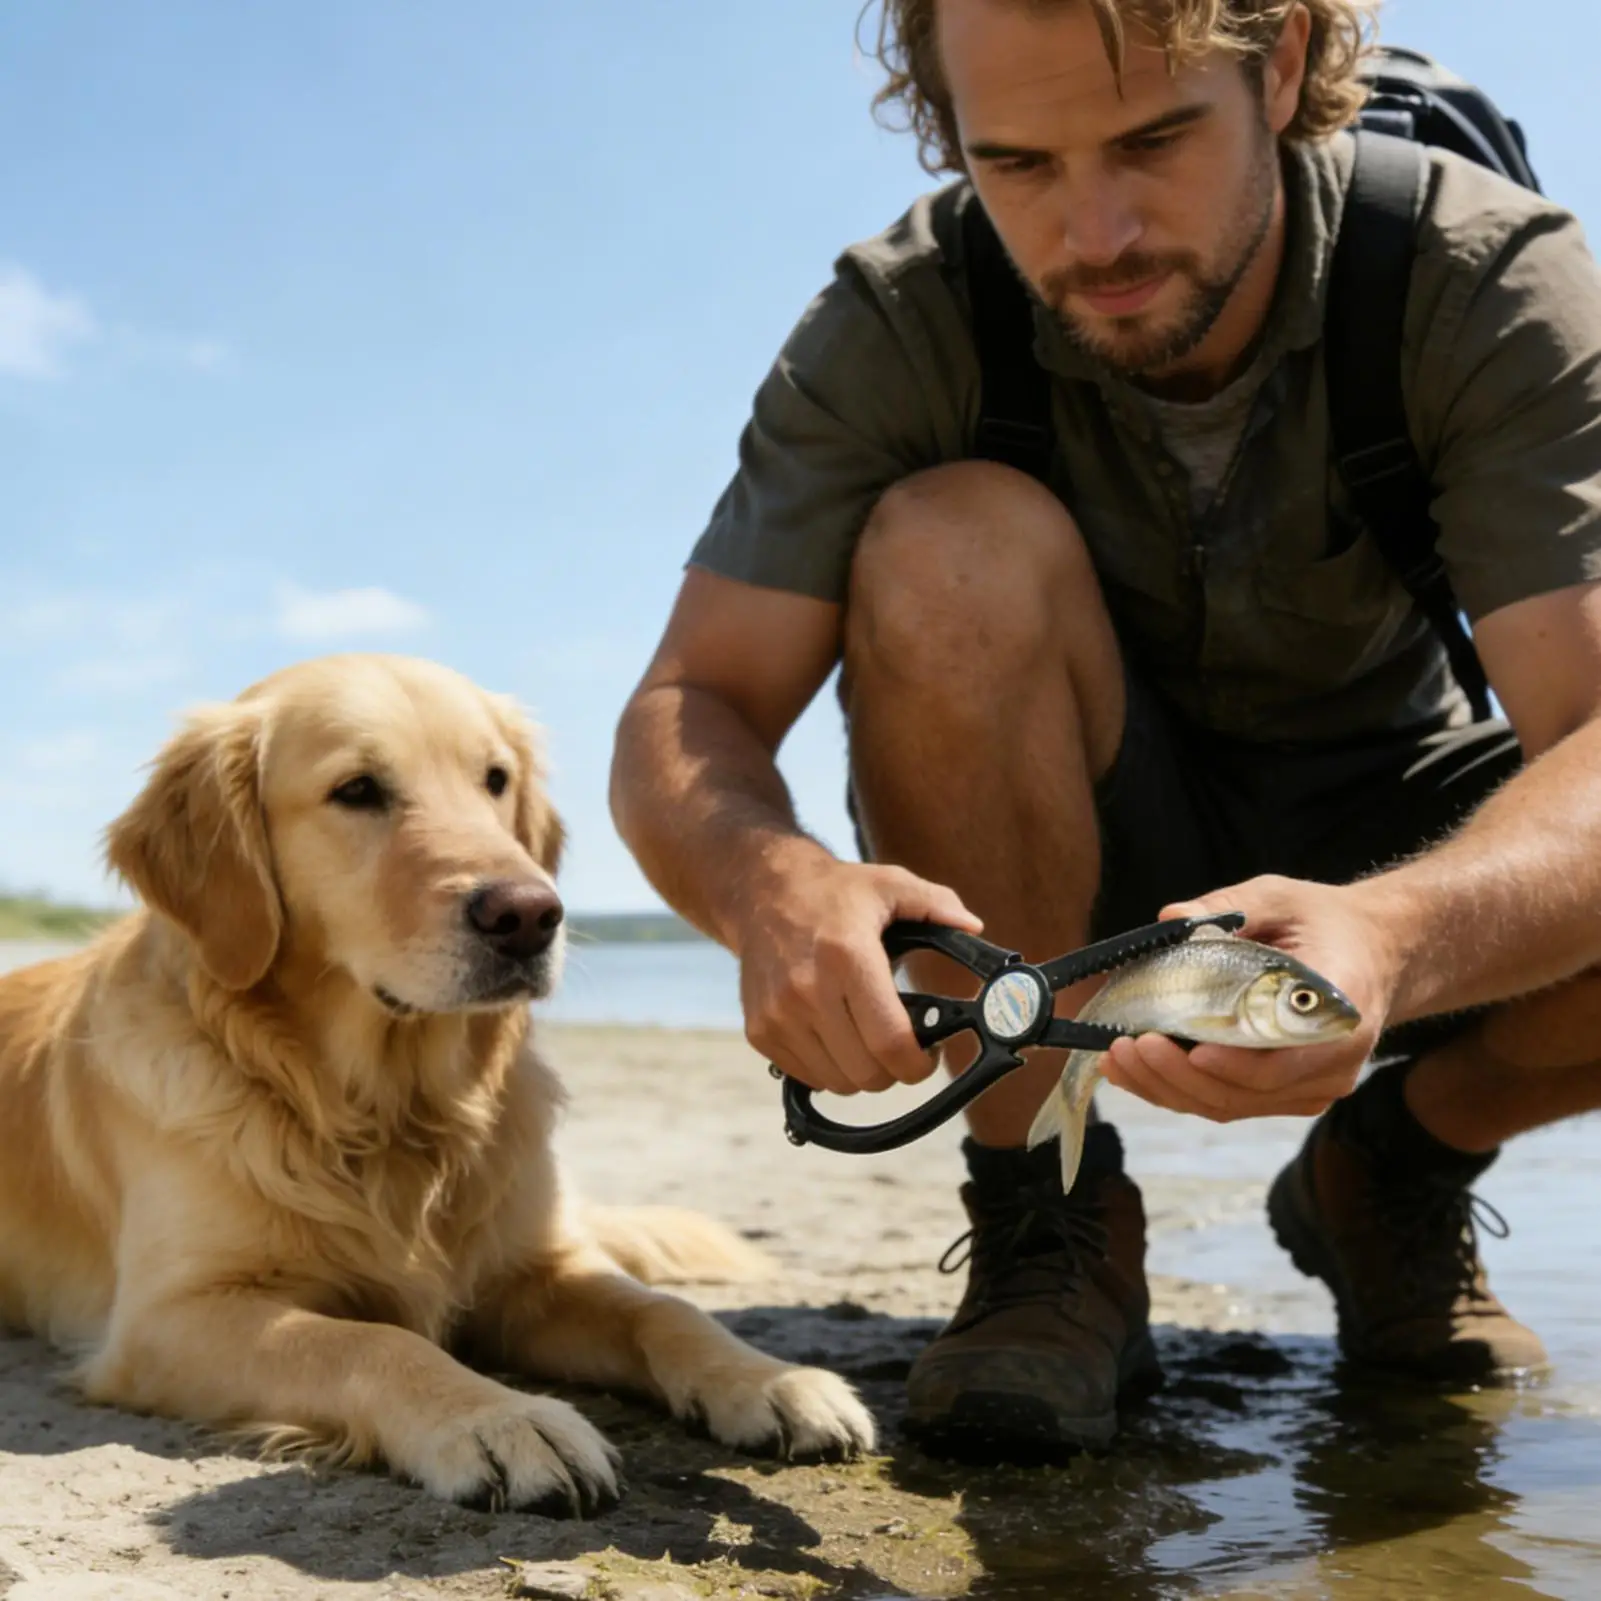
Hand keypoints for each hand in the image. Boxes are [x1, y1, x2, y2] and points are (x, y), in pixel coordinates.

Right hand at [736, 859, 980, 1095]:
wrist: (761, 894)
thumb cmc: (832, 892)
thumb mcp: (890, 884)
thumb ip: (938, 904)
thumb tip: (974, 928)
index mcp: (847, 957)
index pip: (889, 1041)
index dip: (918, 1064)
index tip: (928, 1057)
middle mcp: (808, 990)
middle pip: (866, 1072)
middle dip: (893, 1070)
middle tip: (899, 1047)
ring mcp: (779, 1015)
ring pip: (837, 1082)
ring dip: (859, 1072)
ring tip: (866, 1038)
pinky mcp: (759, 1031)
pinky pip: (807, 1077)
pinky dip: (827, 1068)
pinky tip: (835, 1036)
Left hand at [1099, 875, 1402, 1122]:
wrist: (1373, 952)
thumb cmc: (1324, 922)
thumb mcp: (1281, 898)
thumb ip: (1228, 907)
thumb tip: (1170, 918)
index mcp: (1338, 1011)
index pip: (1284, 1057)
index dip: (1233, 1062)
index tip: (1185, 1047)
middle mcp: (1333, 1061)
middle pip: (1247, 1091)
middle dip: (1179, 1075)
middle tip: (1126, 1047)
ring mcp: (1312, 1085)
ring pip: (1231, 1105)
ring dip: (1168, 1088)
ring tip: (1117, 1059)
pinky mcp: (1288, 1094)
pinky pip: (1230, 1102)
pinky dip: (1179, 1090)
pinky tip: (1135, 1072)